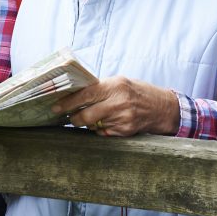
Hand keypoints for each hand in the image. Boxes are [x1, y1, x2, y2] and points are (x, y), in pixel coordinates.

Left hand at [51, 76, 179, 136]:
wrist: (161, 107)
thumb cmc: (137, 91)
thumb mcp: (120, 82)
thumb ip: (100, 87)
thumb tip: (74, 94)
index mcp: (115, 86)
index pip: (84, 95)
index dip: (67, 103)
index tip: (55, 107)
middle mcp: (118, 103)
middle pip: (85, 116)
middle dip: (73, 118)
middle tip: (68, 117)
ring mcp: (122, 119)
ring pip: (93, 125)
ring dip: (88, 123)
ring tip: (94, 116)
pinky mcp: (125, 132)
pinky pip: (103, 133)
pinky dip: (101, 128)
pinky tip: (108, 122)